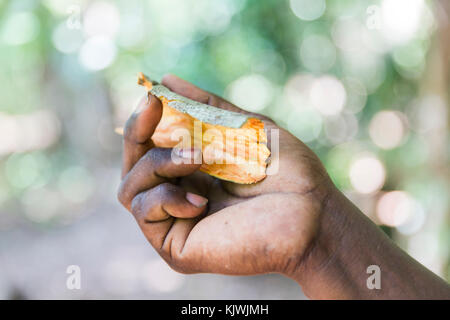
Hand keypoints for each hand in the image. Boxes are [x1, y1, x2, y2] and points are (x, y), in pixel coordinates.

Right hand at [118, 74, 332, 275]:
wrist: (309, 212)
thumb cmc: (285, 170)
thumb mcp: (241, 127)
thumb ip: (204, 107)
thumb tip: (166, 79)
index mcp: (195, 171)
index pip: (151, 147)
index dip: (145, 122)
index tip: (153, 96)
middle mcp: (180, 194)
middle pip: (134, 166)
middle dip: (137, 134)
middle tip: (152, 109)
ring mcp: (176, 220)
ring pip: (131, 188)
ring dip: (160, 163)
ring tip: (199, 158)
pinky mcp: (175, 245)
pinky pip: (145, 212)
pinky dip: (167, 196)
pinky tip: (203, 202)